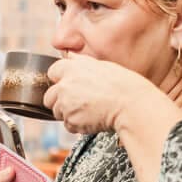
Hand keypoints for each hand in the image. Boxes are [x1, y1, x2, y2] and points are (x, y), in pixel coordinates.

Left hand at [42, 54, 161, 134]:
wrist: (131, 105)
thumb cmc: (123, 85)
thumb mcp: (103, 65)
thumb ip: (81, 62)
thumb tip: (70, 56)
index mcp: (72, 68)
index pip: (52, 72)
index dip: (60, 80)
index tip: (69, 85)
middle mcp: (65, 85)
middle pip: (49, 96)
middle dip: (60, 101)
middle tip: (80, 102)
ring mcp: (66, 104)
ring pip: (58, 112)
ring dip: (69, 114)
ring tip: (90, 111)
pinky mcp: (71, 121)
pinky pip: (68, 125)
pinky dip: (77, 125)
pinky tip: (92, 119)